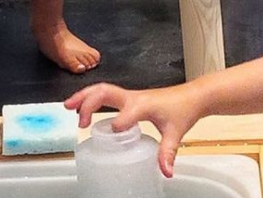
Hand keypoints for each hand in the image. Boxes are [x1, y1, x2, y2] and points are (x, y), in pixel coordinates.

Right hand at [65, 83, 203, 177]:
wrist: (194, 95)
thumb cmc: (184, 109)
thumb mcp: (176, 133)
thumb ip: (168, 153)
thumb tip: (166, 172)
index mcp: (144, 105)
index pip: (126, 113)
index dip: (119, 124)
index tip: (113, 133)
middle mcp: (134, 97)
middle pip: (105, 93)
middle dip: (88, 103)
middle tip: (77, 120)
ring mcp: (130, 96)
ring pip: (102, 90)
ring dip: (84, 97)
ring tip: (68, 106)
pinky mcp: (129, 97)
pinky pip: (106, 94)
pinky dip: (90, 98)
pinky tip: (81, 106)